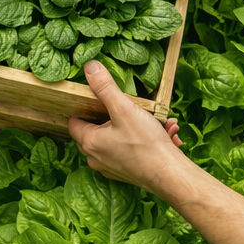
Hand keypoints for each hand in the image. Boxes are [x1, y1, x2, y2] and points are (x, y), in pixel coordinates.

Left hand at [68, 61, 187, 193]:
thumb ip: (105, 88)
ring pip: (114, 140)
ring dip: (132, 127)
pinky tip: (161, 133)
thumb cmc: (145, 144)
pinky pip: (127, 151)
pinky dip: (140, 140)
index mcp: (90, 142)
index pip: (73, 121)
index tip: (95, 98)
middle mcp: (95, 158)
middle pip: (93, 130)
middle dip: (111, 116)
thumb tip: (89, 67)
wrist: (169, 175)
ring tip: (152, 120)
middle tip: (126, 107)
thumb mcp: (124, 109)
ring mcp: (110, 168)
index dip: (82, 107)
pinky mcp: (125, 173)